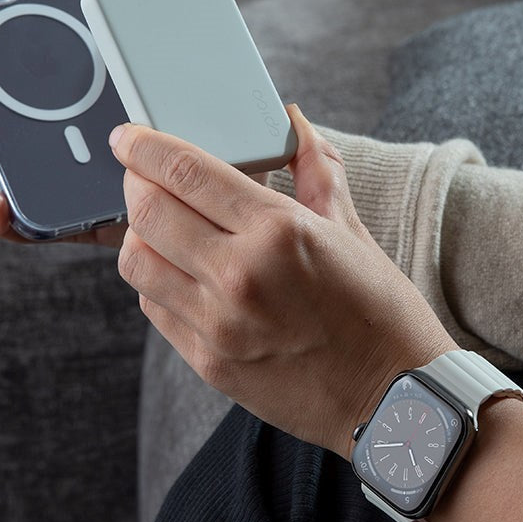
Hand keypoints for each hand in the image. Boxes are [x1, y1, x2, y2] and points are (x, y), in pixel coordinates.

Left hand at [111, 105, 456, 458]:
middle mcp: (239, 275)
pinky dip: (154, 279)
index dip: (144, 145)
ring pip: (135, 261)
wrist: (394, 399)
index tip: (128, 137)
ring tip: (158, 225)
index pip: (186, 171)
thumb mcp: (352, 231)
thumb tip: (294, 121)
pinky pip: (153, 307)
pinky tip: (177, 270)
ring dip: (136, 233)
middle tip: (139, 172)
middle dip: (133, 181)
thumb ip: (317, 169)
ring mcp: (218, 324)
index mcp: (279, 232)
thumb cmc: (380, 313)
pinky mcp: (208, 362)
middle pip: (146, 211)